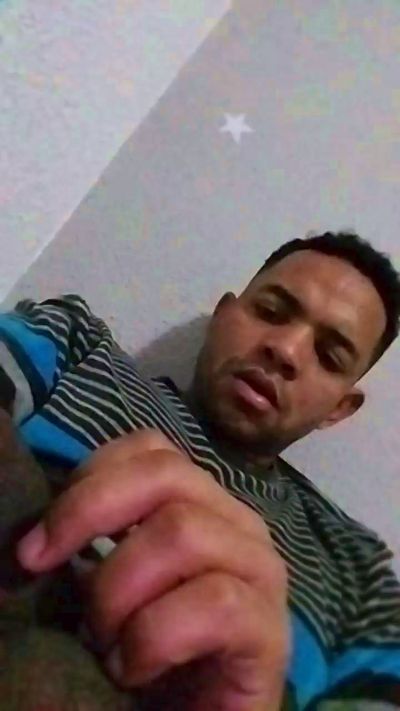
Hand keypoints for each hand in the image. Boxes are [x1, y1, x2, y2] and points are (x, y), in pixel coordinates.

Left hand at [17, 429, 289, 709]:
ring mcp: (261, 571)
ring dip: (117, 590)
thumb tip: (42, 532)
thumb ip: (96, 544)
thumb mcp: (113, 582)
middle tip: (42, 568)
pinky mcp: (271, 629)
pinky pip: (213, 602)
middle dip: (88, 514)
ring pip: (183, 531)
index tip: (37, 542)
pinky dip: (153, 638)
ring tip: (104, 640)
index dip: (87, 480)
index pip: (150, 449)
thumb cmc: (150, 650)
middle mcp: (237, 523)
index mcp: (201, 504)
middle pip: (165, 473)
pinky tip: (134, 669)